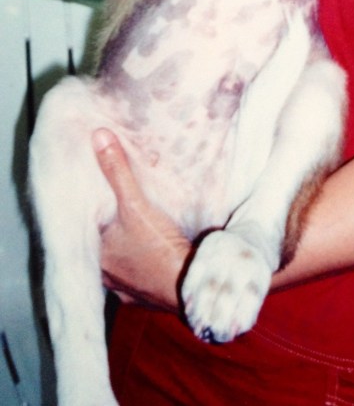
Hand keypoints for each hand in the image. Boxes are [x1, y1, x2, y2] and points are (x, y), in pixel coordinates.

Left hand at [92, 128, 190, 311]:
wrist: (188, 285)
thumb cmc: (157, 249)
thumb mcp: (136, 205)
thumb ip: (118, 171)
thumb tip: (99, 137)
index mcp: (96, 257)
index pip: (84, 233)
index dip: (89, 217)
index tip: (93, 202)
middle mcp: (105, 277)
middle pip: (101, 249)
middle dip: (107, 233)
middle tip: (114, 214)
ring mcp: (125, 289)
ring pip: (117, 265)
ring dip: (123, 251)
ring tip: (131, 232)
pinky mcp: (144, 296)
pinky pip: (136, 278)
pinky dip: (140, 266)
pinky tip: (148, 256)